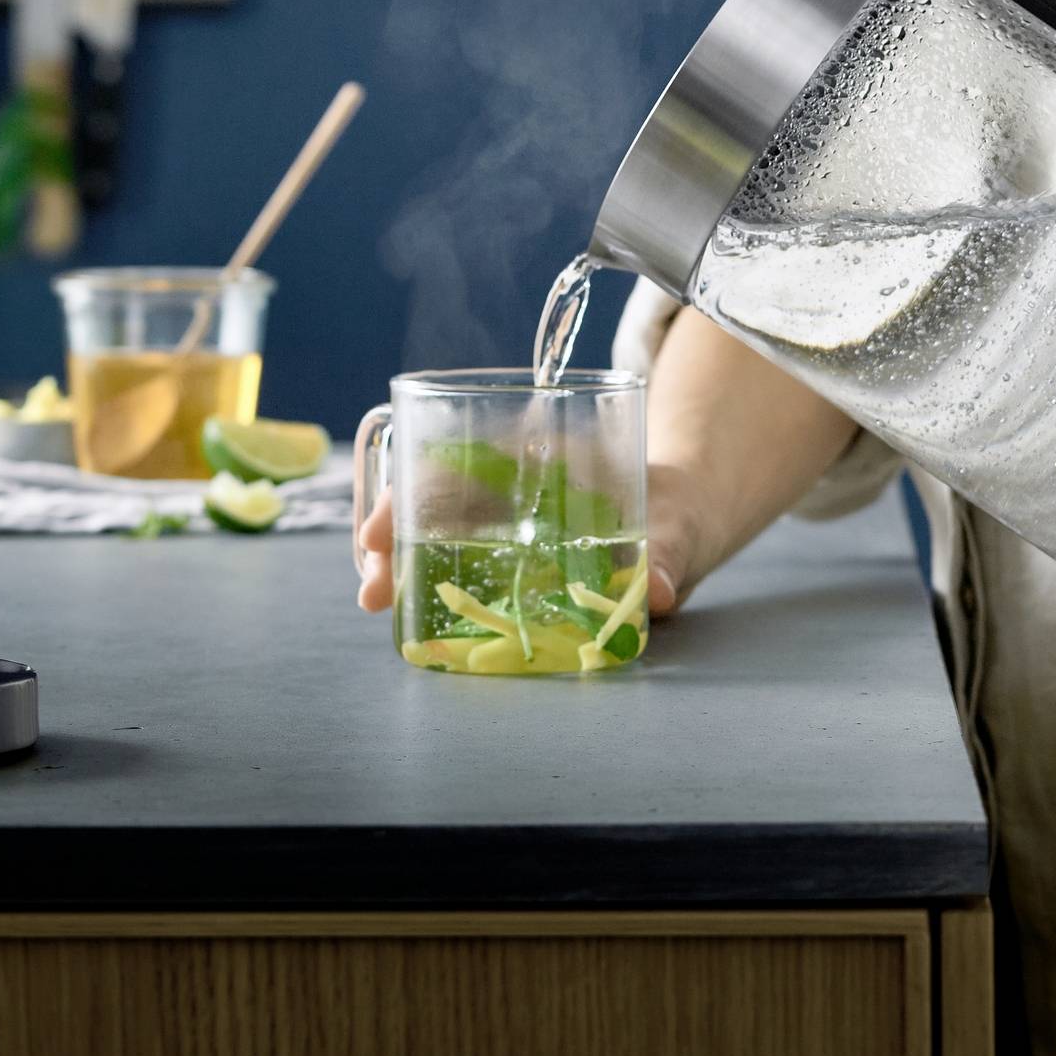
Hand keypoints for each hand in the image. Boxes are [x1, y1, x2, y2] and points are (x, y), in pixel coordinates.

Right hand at [352, 464, 700, 618]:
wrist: (682, 516)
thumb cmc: (678, 511)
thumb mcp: (677, 528)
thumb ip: (670, 555)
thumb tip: (656, 591)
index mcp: (549, 450)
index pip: (468, 457)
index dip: (419, 488)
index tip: (384, 528)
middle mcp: (518, 476)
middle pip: (436, 490)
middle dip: (394, 529)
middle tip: (372, 584)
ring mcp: (508, 511)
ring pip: (435, 520)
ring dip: (400, 553)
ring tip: (376, 598)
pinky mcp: (510, 546)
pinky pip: (456, 550)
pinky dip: (425, 572)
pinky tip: (406, 605)